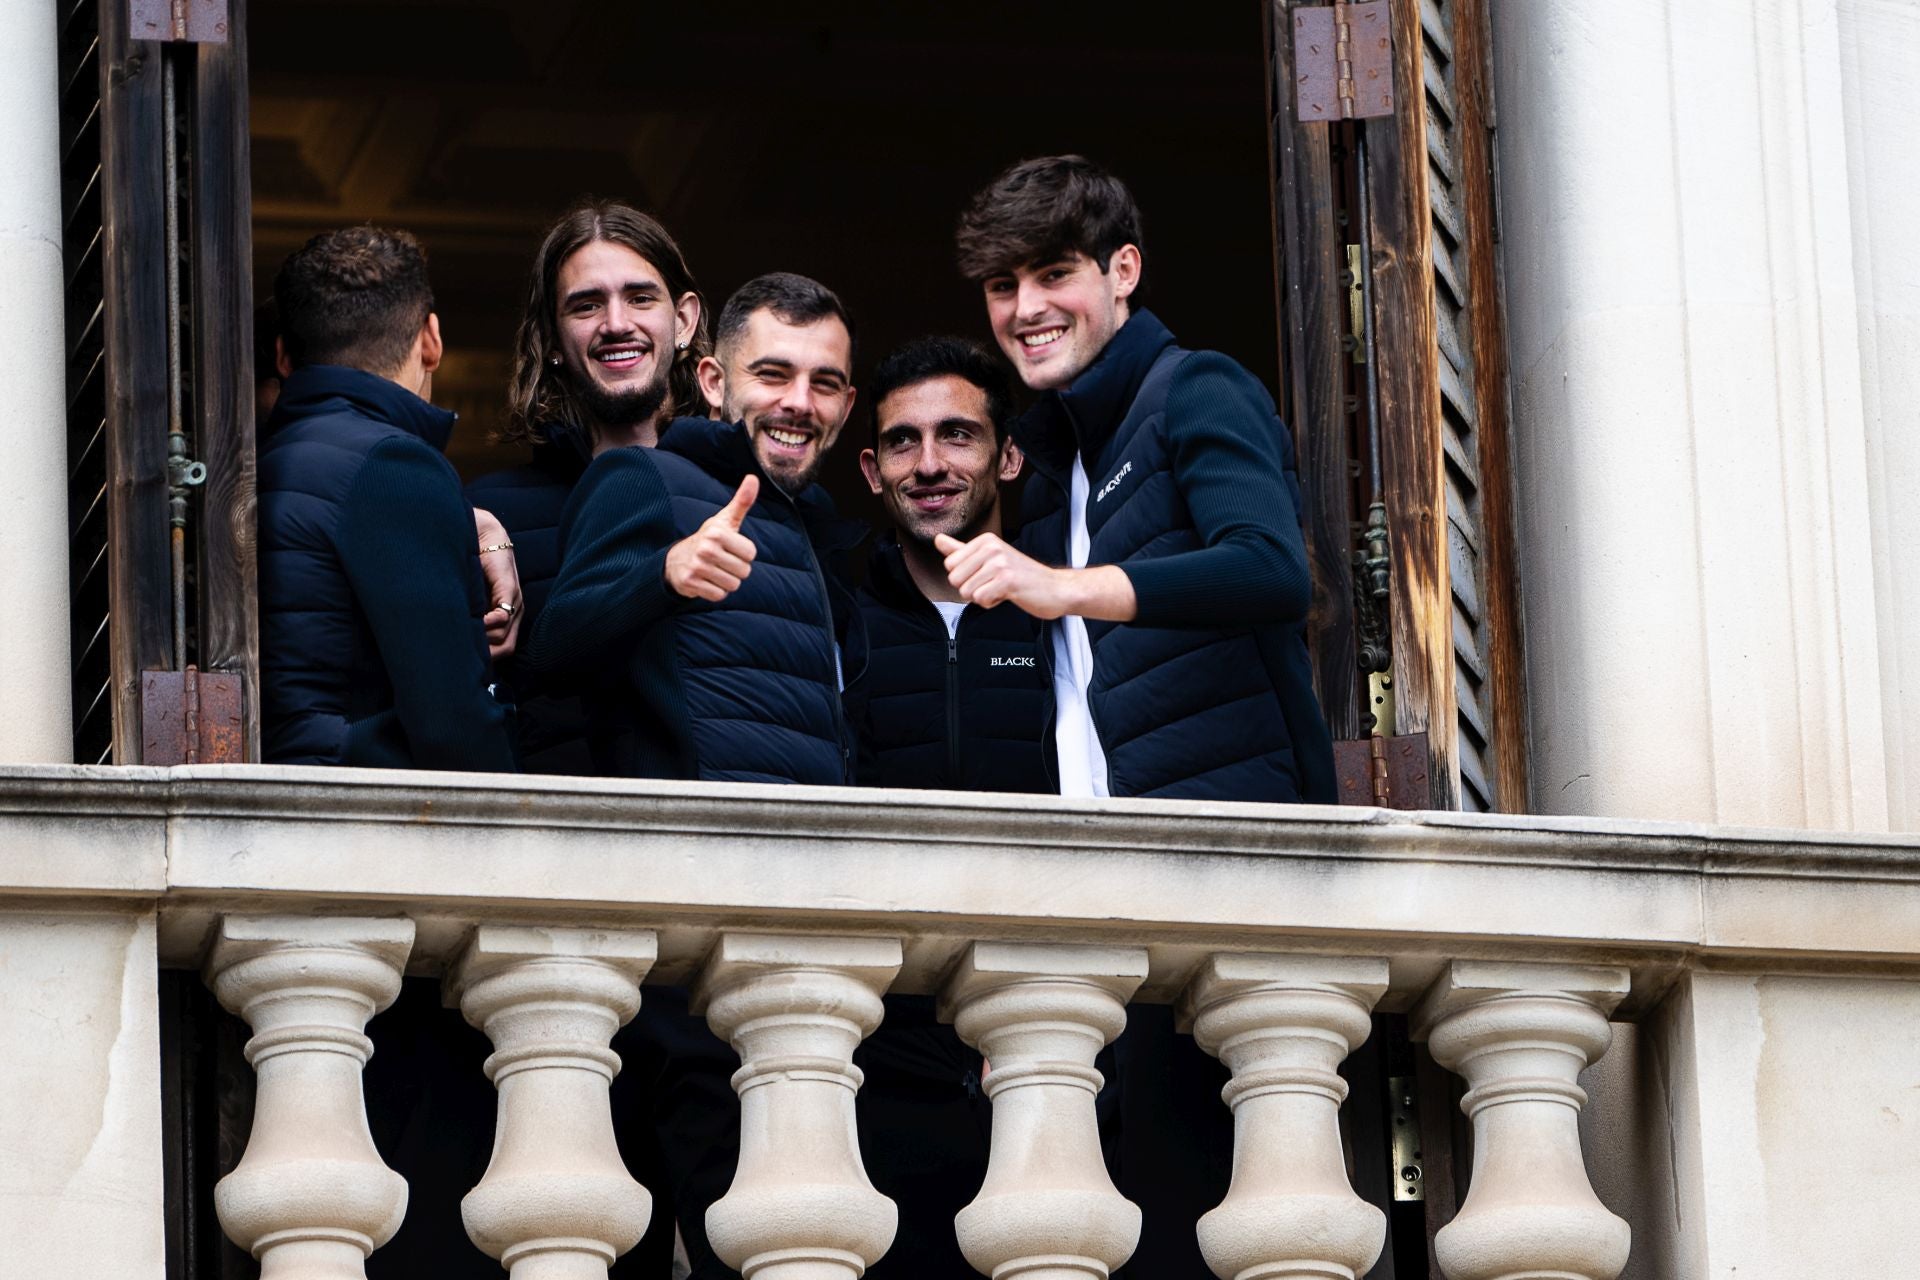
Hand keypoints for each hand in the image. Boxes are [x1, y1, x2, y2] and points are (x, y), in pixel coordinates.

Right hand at [473, 507, 521, 659]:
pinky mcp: (509, 588)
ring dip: (484, 640)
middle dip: (486, 655)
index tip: (465, 660)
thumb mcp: (467, 595)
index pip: (503, 649)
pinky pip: (504, 614)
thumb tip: (447, 640)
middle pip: (507, 648)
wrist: (479, 534)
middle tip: (464, 654)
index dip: (486, 658)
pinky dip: (490, 623)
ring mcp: (515, 601)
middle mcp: (515, 611)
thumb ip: (466, 614)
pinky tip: (476, 622)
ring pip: (505, 636)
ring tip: (465, 636)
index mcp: (506, 616)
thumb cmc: (470, 565)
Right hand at [666, 475, 758, 601]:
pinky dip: (716, 592)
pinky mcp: (690, 583)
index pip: (751, 554)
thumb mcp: (725, 520)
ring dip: (727, 581)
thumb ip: (742, 502)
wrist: (677, 559)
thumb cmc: (710, 538)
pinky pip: (719, 595)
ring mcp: (697, 567)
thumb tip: (753, 478)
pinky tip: (707, 581)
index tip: (731, 548)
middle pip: (744, 572)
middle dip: (737, 569)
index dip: (744, 554)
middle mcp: (705, 549)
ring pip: (733, 585)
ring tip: (714, 571)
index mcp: (717, 533)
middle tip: (722, 561)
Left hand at [934, 532, 1138, 621]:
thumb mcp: (989, 558)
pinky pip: (980, 600)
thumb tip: (937, 540)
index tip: (989, 574)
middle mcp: (991, 547)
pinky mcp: (1007, 580)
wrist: (1055, 589)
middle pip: (954, 579)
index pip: (949, 565)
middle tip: (996, 583)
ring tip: (1003, 589)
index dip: (967, 577)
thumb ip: (961, 550)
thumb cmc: (1021, 576)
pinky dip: (992, 603)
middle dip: (972, 588)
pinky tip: (1008, 595)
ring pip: (966, 591)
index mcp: (985, 540)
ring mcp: (999, 563)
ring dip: (983, 597)